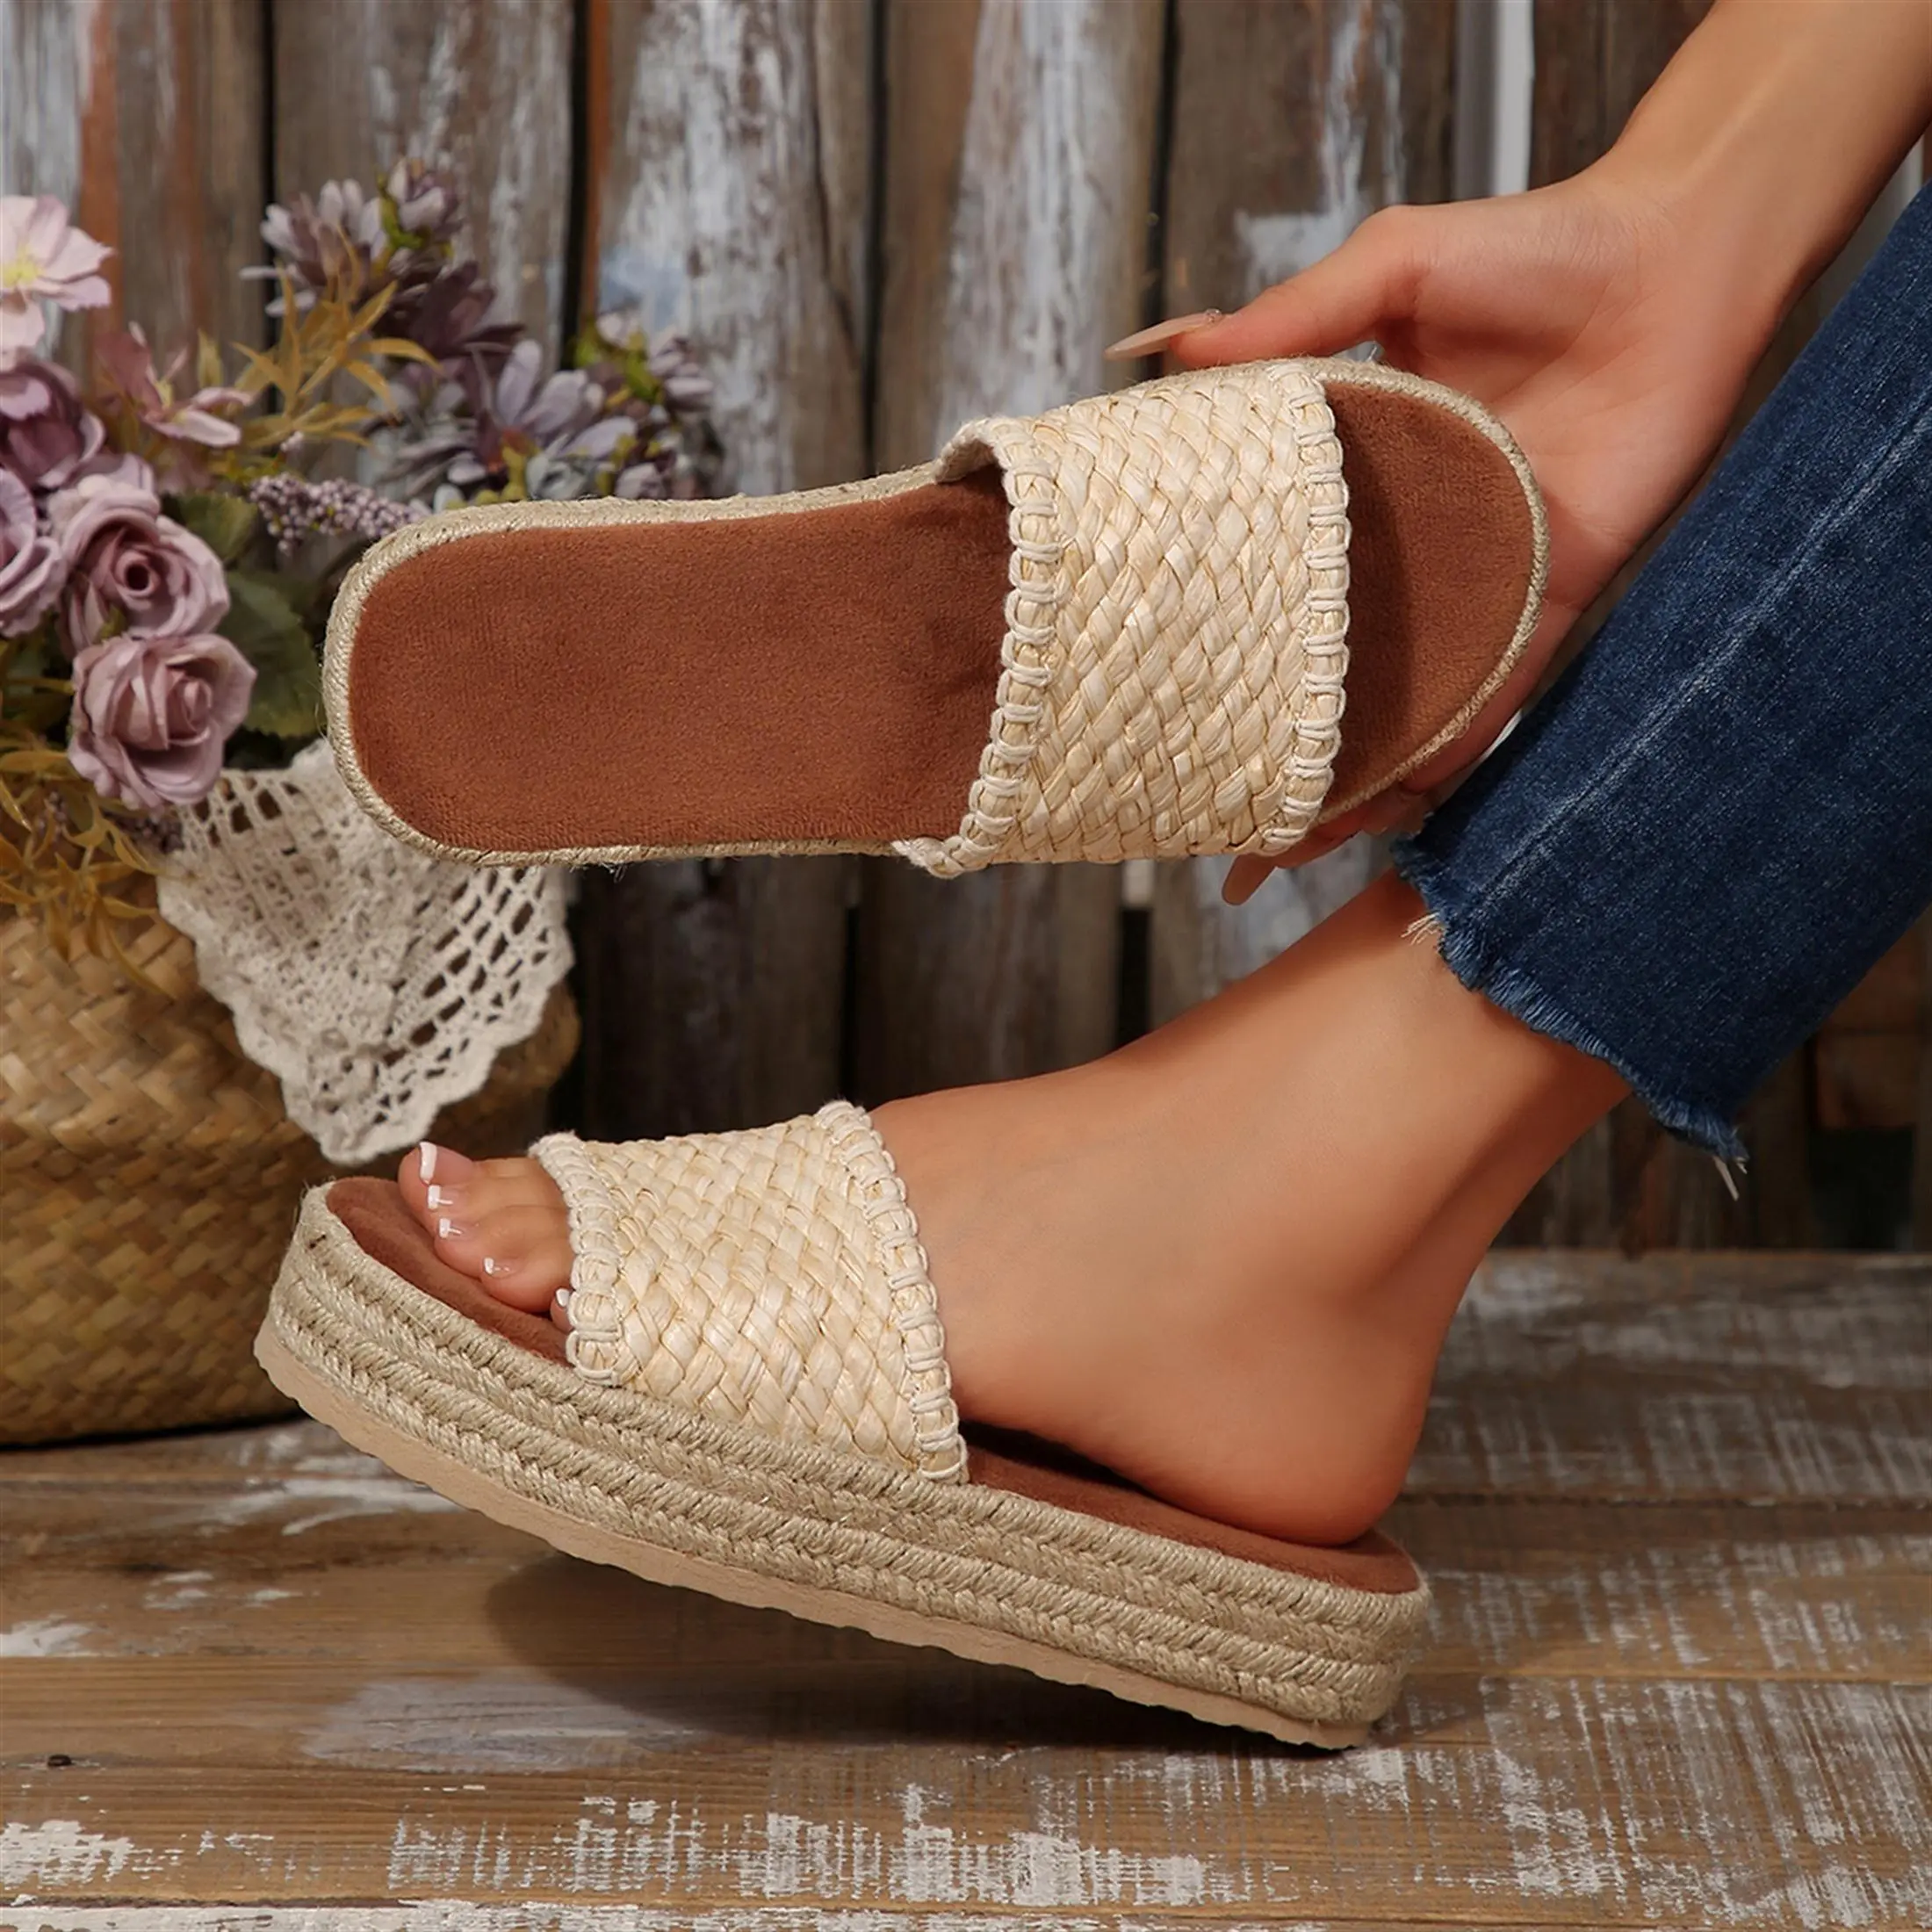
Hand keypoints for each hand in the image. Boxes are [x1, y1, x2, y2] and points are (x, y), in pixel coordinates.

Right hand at [1138, 167, 1776, 901]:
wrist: (1679, 260)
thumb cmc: (1540, 245)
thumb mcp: (1392, 267)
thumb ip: (1289, 318)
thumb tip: (1160, 353)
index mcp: (1353, 463)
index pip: (1266, 553)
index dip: (1206, 607)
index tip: (1137, 660)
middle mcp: (1404, 534)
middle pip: (1321, 649)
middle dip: (1265, 723)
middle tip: (1193, 789)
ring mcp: (1473, 575)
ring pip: (1394, 694)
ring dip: (1341, 767)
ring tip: (1271, 836)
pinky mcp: (1548, 597)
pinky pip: (1488, 695)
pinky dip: (1440, 757)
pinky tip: (1383, 813)